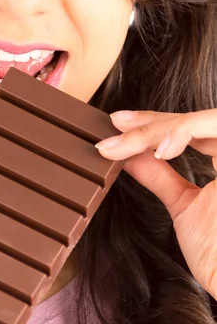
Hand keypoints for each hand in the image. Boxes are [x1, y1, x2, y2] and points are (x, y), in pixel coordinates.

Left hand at [95, 109, 216, 299]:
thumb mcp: (185, 205)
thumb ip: (160, 176)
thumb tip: (128, 155)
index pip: (191, 128)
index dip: (155, 122)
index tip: (119, 123)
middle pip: (194, 119)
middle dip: (150, 121)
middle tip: (117, 125)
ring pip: (200, 120)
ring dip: (160, 127)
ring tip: (129, 142)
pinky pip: (212, 132)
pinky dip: (182, 134)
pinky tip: (161, 150)